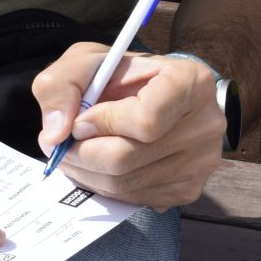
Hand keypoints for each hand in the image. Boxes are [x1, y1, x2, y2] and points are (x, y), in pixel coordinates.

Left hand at [31, 44, 224, 207]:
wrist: (156, 95)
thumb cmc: (124, 75)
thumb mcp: (88, 61)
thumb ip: (61, 85)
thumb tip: (55, 134)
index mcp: (190, 82)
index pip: (145, 120)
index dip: (102, 123)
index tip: (81, 119)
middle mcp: (205, 125)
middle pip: (128, 158)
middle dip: (81, 155)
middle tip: (61, 146)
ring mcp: (201, 162)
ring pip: (126, 184)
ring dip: (87, 173)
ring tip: (75, 154)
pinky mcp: (188, 190)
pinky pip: (135, 199)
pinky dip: (106, 187)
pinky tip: (100, 166)